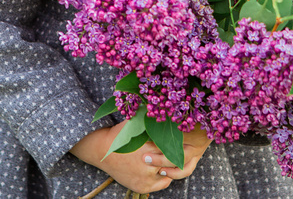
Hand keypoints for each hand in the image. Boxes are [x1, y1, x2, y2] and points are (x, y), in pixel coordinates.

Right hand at [70, 121, 211, 193]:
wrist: (102, 151)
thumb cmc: (122, 133)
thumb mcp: (137, 122)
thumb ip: (152, 116)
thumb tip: (168, 104)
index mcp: (148, 147)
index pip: (174, 147)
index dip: (182, 143)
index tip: (189, 139)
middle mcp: (147, 164)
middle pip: (173, 161)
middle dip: (181, 154)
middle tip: (189, 148)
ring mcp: (145, 178)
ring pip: (170, 173)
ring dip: (172, 165)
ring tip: (174, 156)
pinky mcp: (143, 187)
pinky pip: (163, 183)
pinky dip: (165, 176)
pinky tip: (163, 167)